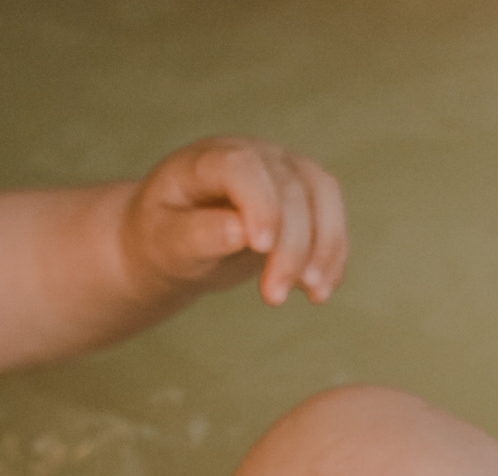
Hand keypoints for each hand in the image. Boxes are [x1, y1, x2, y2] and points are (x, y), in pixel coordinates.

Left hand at [121, 137, 347, 307]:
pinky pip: (332, 216)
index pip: (243, 167)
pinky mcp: (303, 195)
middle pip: (289, 187)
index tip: (261, 249)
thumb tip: (239, 232)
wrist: (177, 241)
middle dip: (290, 246)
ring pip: (322, 194)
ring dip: (325, 247)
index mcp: (208, 160)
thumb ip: (196, 234)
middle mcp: (252, 154)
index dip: (259, 204)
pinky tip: (320, 292)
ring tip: (314, 296)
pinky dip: (334, 254)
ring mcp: (282, 170)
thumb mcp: (165, 243)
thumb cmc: (164, 240)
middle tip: (273, 298)